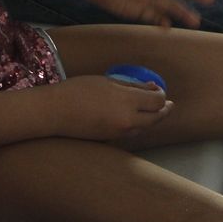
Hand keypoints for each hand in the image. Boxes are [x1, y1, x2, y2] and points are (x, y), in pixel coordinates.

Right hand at [50, 75, 171, 141]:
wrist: (55, 112)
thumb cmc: (78, 90)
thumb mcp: (107, 82)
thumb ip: (133, 86)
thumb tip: (154, 88)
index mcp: (127, 102)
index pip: (157, 101)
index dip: (162, 95)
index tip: (160, 90)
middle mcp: (128, 121)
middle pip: (156, 118)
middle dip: (164, 110)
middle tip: (167, 104)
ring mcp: (120, 133)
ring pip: (145, 127)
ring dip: (151, 118)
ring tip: (150, 109)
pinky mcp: (112, 140)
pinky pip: (132, 132)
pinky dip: (138, 124)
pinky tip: (133, 116)